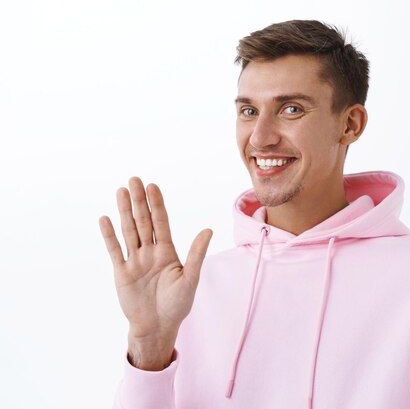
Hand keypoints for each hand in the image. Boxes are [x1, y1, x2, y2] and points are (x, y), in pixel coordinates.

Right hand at [99, 177, 212, 368]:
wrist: (157, 326)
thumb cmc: (177, 305)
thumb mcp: (190, 279)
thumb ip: (196, 254)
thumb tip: (208, 230)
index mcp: (167, 252)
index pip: (161, 222)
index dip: (156, 205)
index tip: (152, 186)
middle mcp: (150, 252)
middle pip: (143, 222)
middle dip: (139, 201)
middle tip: (134, 179)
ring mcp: (135, 260)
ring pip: (129, 231)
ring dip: (124, 212)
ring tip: (120, 191)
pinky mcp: (121, 272)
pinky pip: (115, 250)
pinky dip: (109, 235)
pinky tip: (106, 219)